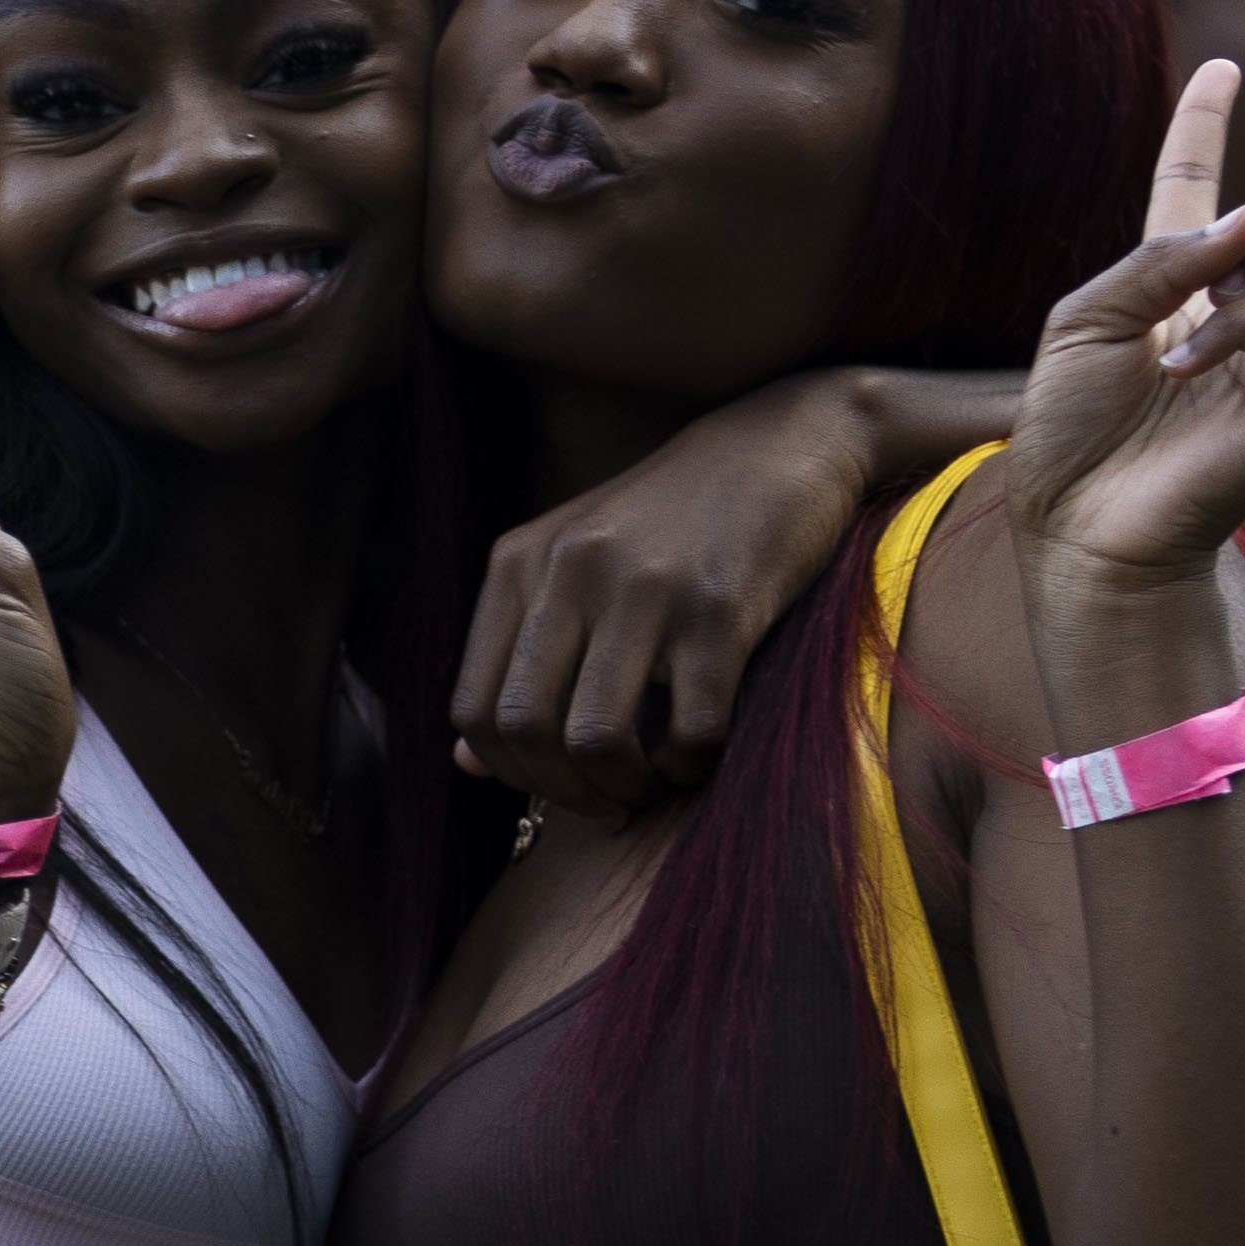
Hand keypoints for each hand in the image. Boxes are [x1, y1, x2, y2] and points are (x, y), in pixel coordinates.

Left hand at [451, 368, 879, 816]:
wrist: (780, 445)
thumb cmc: (672, 521)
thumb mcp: (574, 565)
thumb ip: (517, 654)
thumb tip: (464, 763)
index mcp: (520, 562)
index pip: (474, 706)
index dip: (506, 770)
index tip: (552, 782)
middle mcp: (569, 571)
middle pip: (525, 730)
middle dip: (563, 789)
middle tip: (604, 800)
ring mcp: (643, 588)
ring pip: (596, 739)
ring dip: (623, 787)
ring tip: (649, 783)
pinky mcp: (719, 610)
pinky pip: (690, 729)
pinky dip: (690, 765)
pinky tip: (699, 754)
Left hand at [1003, 62, 1244, 595]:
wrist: (1079, 524)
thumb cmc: (1069, 430)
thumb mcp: (1084, 319)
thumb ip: (1160, 255)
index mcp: (1172, 281)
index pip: (1198, 182)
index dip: (1206, 121)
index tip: (1224, 65)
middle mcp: (1240, 309)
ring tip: (1195, 316)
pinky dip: (1238, 324)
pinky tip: (1186, 365)